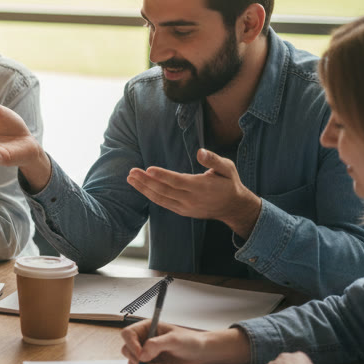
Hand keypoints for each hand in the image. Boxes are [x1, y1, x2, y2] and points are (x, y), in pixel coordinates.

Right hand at [119, 321, 250, 363]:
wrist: (203, 354)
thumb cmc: (191, 341)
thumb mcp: (174, 340)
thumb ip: (156, 345)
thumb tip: (142, 354)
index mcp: (147, 327)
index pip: (128, 334)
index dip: (131, 345)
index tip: (142, 355)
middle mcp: (144, 339)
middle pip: (128, 350)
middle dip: (139, 360)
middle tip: (152, 363)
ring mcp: (147, 352)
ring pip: (134, 362)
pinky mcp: (152, 363)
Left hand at [126, 148, 262, 236]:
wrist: (233, 207)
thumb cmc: (229, 183)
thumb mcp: (228, 168)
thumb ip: (214, 160)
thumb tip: (200, 152)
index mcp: (201, 187)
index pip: (178, 181)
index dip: (162, 176)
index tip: (148, 169)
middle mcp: (191, 199)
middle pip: (165, 190)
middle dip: (146, 181)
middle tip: (131, 171)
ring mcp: (186, 208)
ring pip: (161, 199)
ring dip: (144, 189)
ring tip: (130, 179)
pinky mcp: (183, 211)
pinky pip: (164, 204)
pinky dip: (151, 196)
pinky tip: (141, 188)